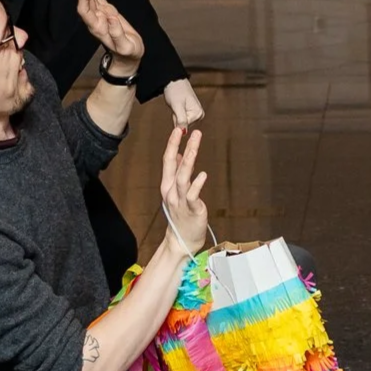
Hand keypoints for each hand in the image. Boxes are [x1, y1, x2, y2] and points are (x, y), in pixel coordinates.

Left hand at [76, 0, 143, 72]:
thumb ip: (117, 33)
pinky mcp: (106, 11)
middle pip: (86, 0)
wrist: (129, 57)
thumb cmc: (128, 53)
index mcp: (97, 28)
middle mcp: (95, 20)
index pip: (84, 10)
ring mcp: (100, 15)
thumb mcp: (125, 46)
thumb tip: (111, 17)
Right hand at [158, 125, 209, 254]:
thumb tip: (181, 155)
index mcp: (168, 185)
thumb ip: (178, 174)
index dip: (172, 144)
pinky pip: (193, 196)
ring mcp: (180, 201)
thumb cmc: (181, 215)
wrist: (181, 241)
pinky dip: (197, 185)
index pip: (168, 161)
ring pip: (183, 177)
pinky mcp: (192, 210)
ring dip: (188, 161)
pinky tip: (203, 174)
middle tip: (185, 131)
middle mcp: (171, 191)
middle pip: (173, 165)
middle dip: (178, 147)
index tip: (177, 129)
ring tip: (194, 147)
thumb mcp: (177, 192)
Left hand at [163, 77, 203, 128]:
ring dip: (177, 116)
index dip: (176, 120)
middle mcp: (200, 114)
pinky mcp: (192, 112)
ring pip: (182, 123)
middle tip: (176, 107)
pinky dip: (178, 115)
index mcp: (198, 113)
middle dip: (177, 118)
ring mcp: (196, 113)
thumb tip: (184, 132)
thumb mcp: (177, 106)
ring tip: (177, 106)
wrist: (174, 81)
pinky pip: (183, 119)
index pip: (184, 126)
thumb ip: (181, 120)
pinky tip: (178, 107)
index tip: (176, 110)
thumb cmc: (175, 91)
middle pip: (184, 125)